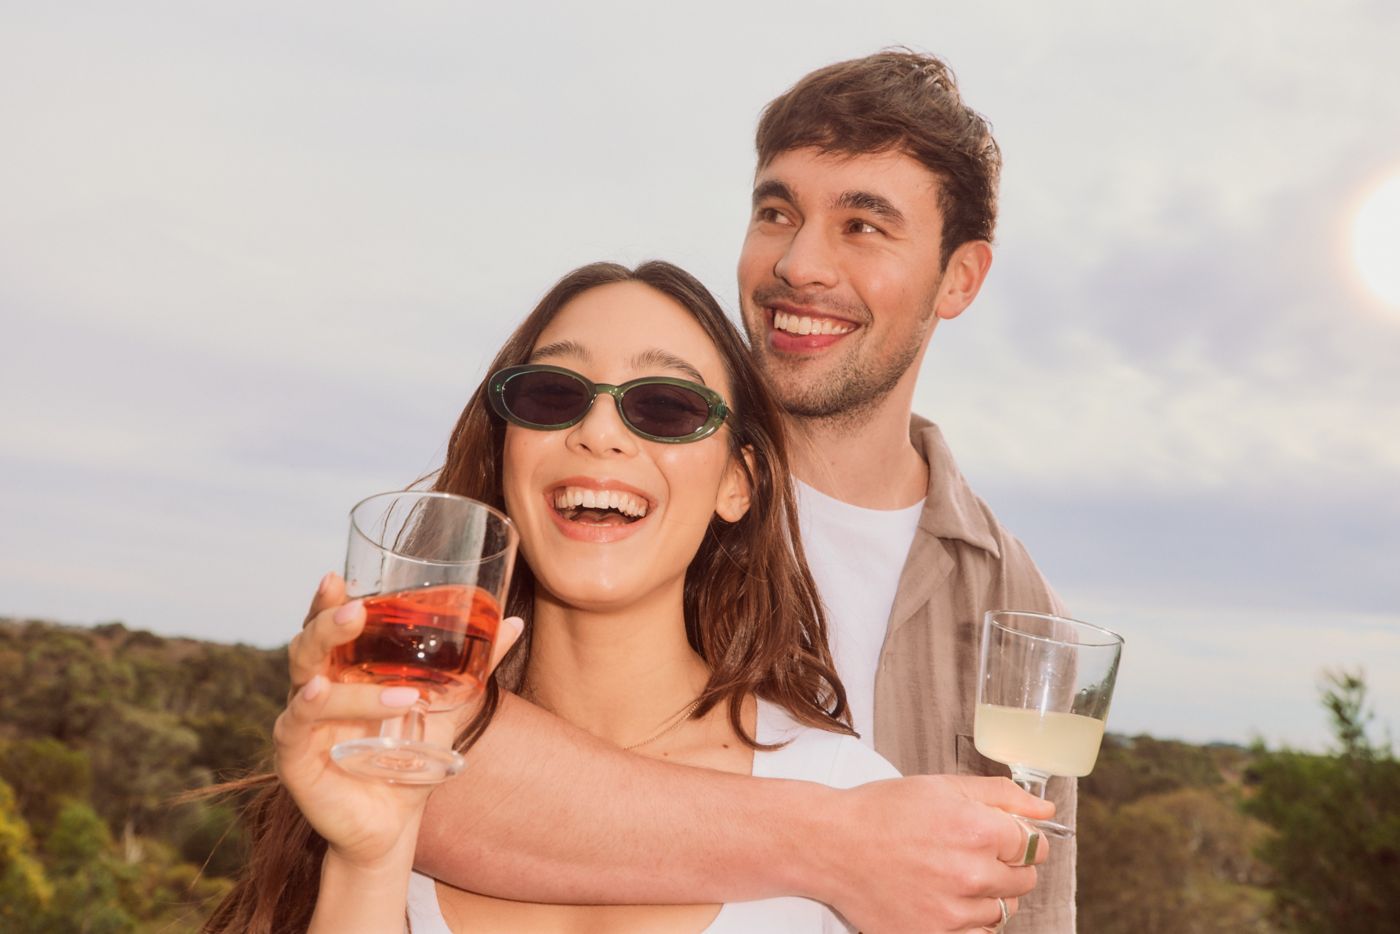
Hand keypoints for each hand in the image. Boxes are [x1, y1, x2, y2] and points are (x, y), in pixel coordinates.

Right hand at [276, 573, 522, 869]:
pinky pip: (294, 727)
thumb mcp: (446, 705)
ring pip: (308, 685)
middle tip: (358, 609)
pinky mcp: (294, 758)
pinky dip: (310, 710)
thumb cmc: (411, 754)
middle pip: (308, 644)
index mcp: (344, 669)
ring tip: (403, 694)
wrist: (395, 822)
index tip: (338, 575)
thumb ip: (476, 664)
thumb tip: (513, 622)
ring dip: (353, 688)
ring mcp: (301, 723)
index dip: (328, 600)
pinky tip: (320, 697)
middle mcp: (316, 688)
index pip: (328, 625)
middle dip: (328, 623)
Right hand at [820, 774, 1052, 932]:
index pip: (1035, 845)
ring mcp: (953, 913)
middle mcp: (970, 875)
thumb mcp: (942, 786)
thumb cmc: (882, 811)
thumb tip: (1046, 811)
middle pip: (1025, 880)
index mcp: (977, 830)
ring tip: (950, 873)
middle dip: (1007, 864)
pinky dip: (969, 920)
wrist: (832, 845)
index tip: (1002, 836)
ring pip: (1003, 911)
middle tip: (970, 852)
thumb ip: (1001, 795)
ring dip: (987, 894)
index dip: (1018, 837)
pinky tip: (944, 897)